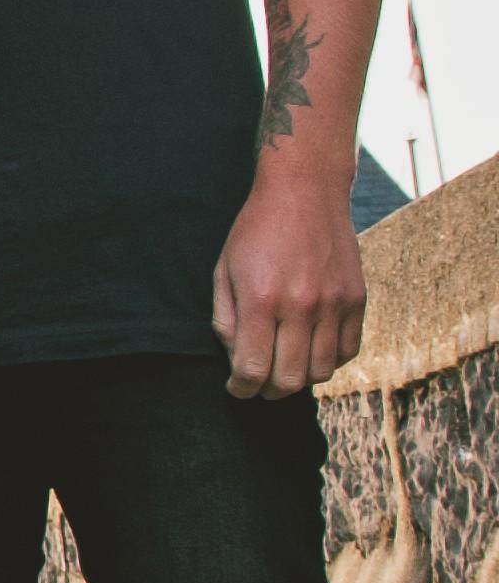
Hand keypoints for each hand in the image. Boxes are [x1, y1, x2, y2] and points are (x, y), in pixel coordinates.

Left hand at [213, 177, 363, 397]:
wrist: (305, 191)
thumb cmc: (256, 231)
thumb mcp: (225, 270)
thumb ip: (227, 320)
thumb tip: (238, 362)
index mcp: (262, 299)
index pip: (253, 370)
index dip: (241, 389)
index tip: (237, 388)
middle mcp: (301, 305)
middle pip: (289, 380)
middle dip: (268, 392)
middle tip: (259, 384)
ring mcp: (334, 303)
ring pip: (321, 372)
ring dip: (300, 378)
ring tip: (285, 366)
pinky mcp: (357, 299)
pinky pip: (347, 351)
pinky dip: (329, 361)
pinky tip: (312, 350)